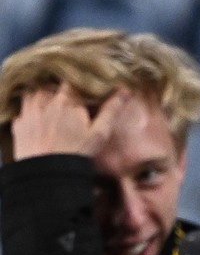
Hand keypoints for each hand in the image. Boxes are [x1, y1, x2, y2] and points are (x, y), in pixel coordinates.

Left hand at [11, 83, 129, 160]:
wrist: (48, 173)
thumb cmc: (77, 152)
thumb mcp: (99, 133)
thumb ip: (111, 110)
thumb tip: (126, 90)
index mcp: (66, 100)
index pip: (71, 82)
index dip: (76, 84)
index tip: (81, 90)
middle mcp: (44, 101)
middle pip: (50, 86)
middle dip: (57, 91)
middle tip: (65, 101)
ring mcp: (29, 112)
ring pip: (33, 95)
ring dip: (41, 98)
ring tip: (49, 108)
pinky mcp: (18, 124)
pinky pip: (22, 111)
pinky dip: (28, 112)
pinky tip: (35, 121)